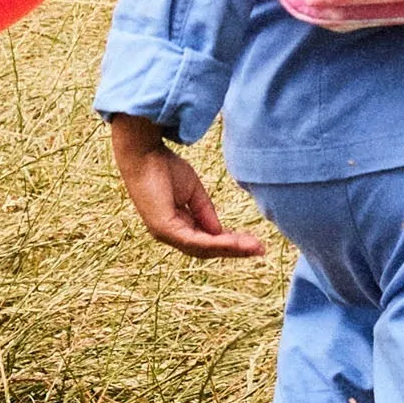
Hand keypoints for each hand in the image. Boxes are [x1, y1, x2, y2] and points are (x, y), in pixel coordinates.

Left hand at [108, 114, 264, 258]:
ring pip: (203, 248)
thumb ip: (205, 212)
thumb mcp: (193, 192)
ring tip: (254, 248)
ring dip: (231, 249)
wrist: (142, 152)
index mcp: (175, 225)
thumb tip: (220, 231)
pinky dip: (215, 243)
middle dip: (235, 250)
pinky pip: (194, 240)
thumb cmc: (162, 166)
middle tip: (260, 250)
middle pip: (206, 250)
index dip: (229, 243)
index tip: (253, 241)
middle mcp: (169, 234)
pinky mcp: (163, 228)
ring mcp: (165, 233)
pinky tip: (233, 241)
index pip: (205, 241)